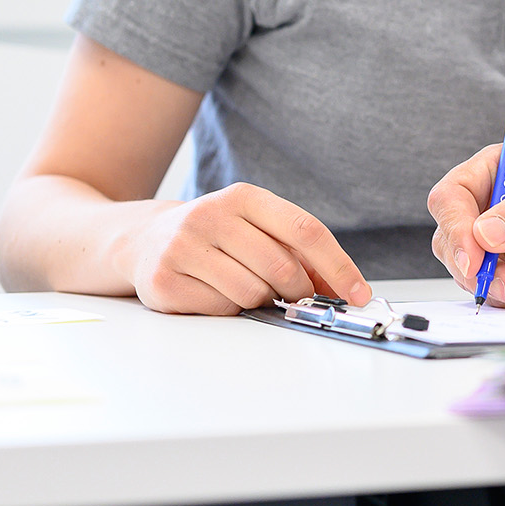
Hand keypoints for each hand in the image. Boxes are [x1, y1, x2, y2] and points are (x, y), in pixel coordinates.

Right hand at [119, 183, 370, 315]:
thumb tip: (346, 288)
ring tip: (241, 285)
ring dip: (259, 300)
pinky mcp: (165, 279)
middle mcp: (211, 215)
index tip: (359, 293)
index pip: (306, 230)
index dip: (339, 266)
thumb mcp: (256, 228)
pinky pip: (221, 308)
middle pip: (282, 267)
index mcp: (244, 196)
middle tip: (289, 293)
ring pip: (252, 292)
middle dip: (296, 290)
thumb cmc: (216, 236)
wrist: (145, 240)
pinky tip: (213, 292)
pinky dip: (228, 309)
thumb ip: (299, 252)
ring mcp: (184, 246)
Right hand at [427, 146, 504, 308]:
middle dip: (474, 268)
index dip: (455, 227)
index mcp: (500, 171)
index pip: (452, 196)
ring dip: (498, 289)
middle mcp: (492, 206)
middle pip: (451, 239)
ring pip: (470, 271)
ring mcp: (502, 242)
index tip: (474, 257)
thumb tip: (485, 233)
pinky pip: (497, 292)